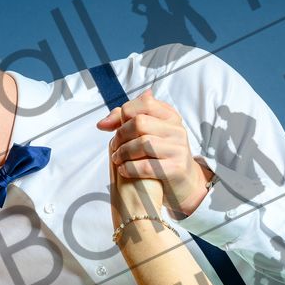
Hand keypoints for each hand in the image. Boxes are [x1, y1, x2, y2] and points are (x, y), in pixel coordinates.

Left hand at [98, 89, 208, 216]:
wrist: (183, 181)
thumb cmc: (160, 154)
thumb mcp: (148, 132)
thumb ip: (124, 122)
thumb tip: (102, 124)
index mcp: (170, 116)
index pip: (144, 103)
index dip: (123, 114)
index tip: (112, 128)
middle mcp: (177, 129)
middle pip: (140, 123)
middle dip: (121, 135)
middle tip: (115, 146)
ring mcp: (178, 148)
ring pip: (143, 143)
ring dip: (123, 152)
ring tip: (118, 159)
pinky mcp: (176, 168)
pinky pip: (147, 166)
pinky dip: (130, 168)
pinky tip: (124, 170)